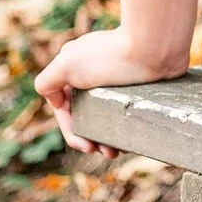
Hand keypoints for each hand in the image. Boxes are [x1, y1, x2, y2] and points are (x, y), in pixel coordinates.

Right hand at [35, 28, 186, 157]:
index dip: (70, 129)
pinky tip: (129, 138)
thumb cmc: (111, 57)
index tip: (85, 145)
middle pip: (84, 110)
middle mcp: (92, 69)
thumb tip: (55, 101)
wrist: (155, 47)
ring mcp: (115, 75)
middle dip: (91, 135)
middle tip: (107, 153)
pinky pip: (124, 107)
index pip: (63, 105)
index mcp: (74, 64)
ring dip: (107, 135)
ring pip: (105, 112)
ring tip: (117, 151)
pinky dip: (122, 124)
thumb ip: (46, 82)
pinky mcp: (136, 79)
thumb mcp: (66, 66)